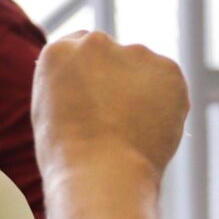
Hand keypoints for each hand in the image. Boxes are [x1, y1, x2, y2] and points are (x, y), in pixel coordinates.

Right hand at [32, 31, 189, 177]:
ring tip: (132, 132)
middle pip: (114, 57)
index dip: (91, 76)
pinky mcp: (167, 68)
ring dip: (144, 92)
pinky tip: (151, 130)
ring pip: (143, 70)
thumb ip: (70, 87)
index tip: (97, 100)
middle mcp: (95, 42)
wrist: (102, 175)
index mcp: (58, 52)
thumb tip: (92, 86)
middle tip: (117, 122)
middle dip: (118, 80)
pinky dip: (167, 103)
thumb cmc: (70, 159)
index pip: (80, 48)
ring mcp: (134, 52)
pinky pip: (169, 84)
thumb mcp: (50, 114)